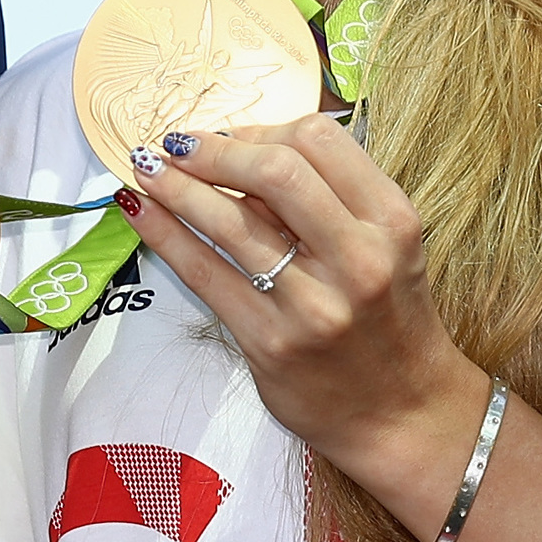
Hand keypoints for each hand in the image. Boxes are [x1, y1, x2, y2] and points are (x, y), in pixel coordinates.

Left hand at [117, 117, 491, 504]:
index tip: (230, 135)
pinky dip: (164, 234)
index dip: (262, 128)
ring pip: (229, 222)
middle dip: (213, 151)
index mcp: (391, 221)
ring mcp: (313, 304)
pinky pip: (204, 274)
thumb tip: (238, 148)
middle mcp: (358, 258)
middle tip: (176, 145)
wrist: (402, 413)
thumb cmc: (387, 318)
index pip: (318, 141)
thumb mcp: (384, 245)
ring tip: (145, 168)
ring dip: (175, 186)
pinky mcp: (270, 342)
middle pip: (273, 172)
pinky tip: (139, 210)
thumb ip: (326, 197)